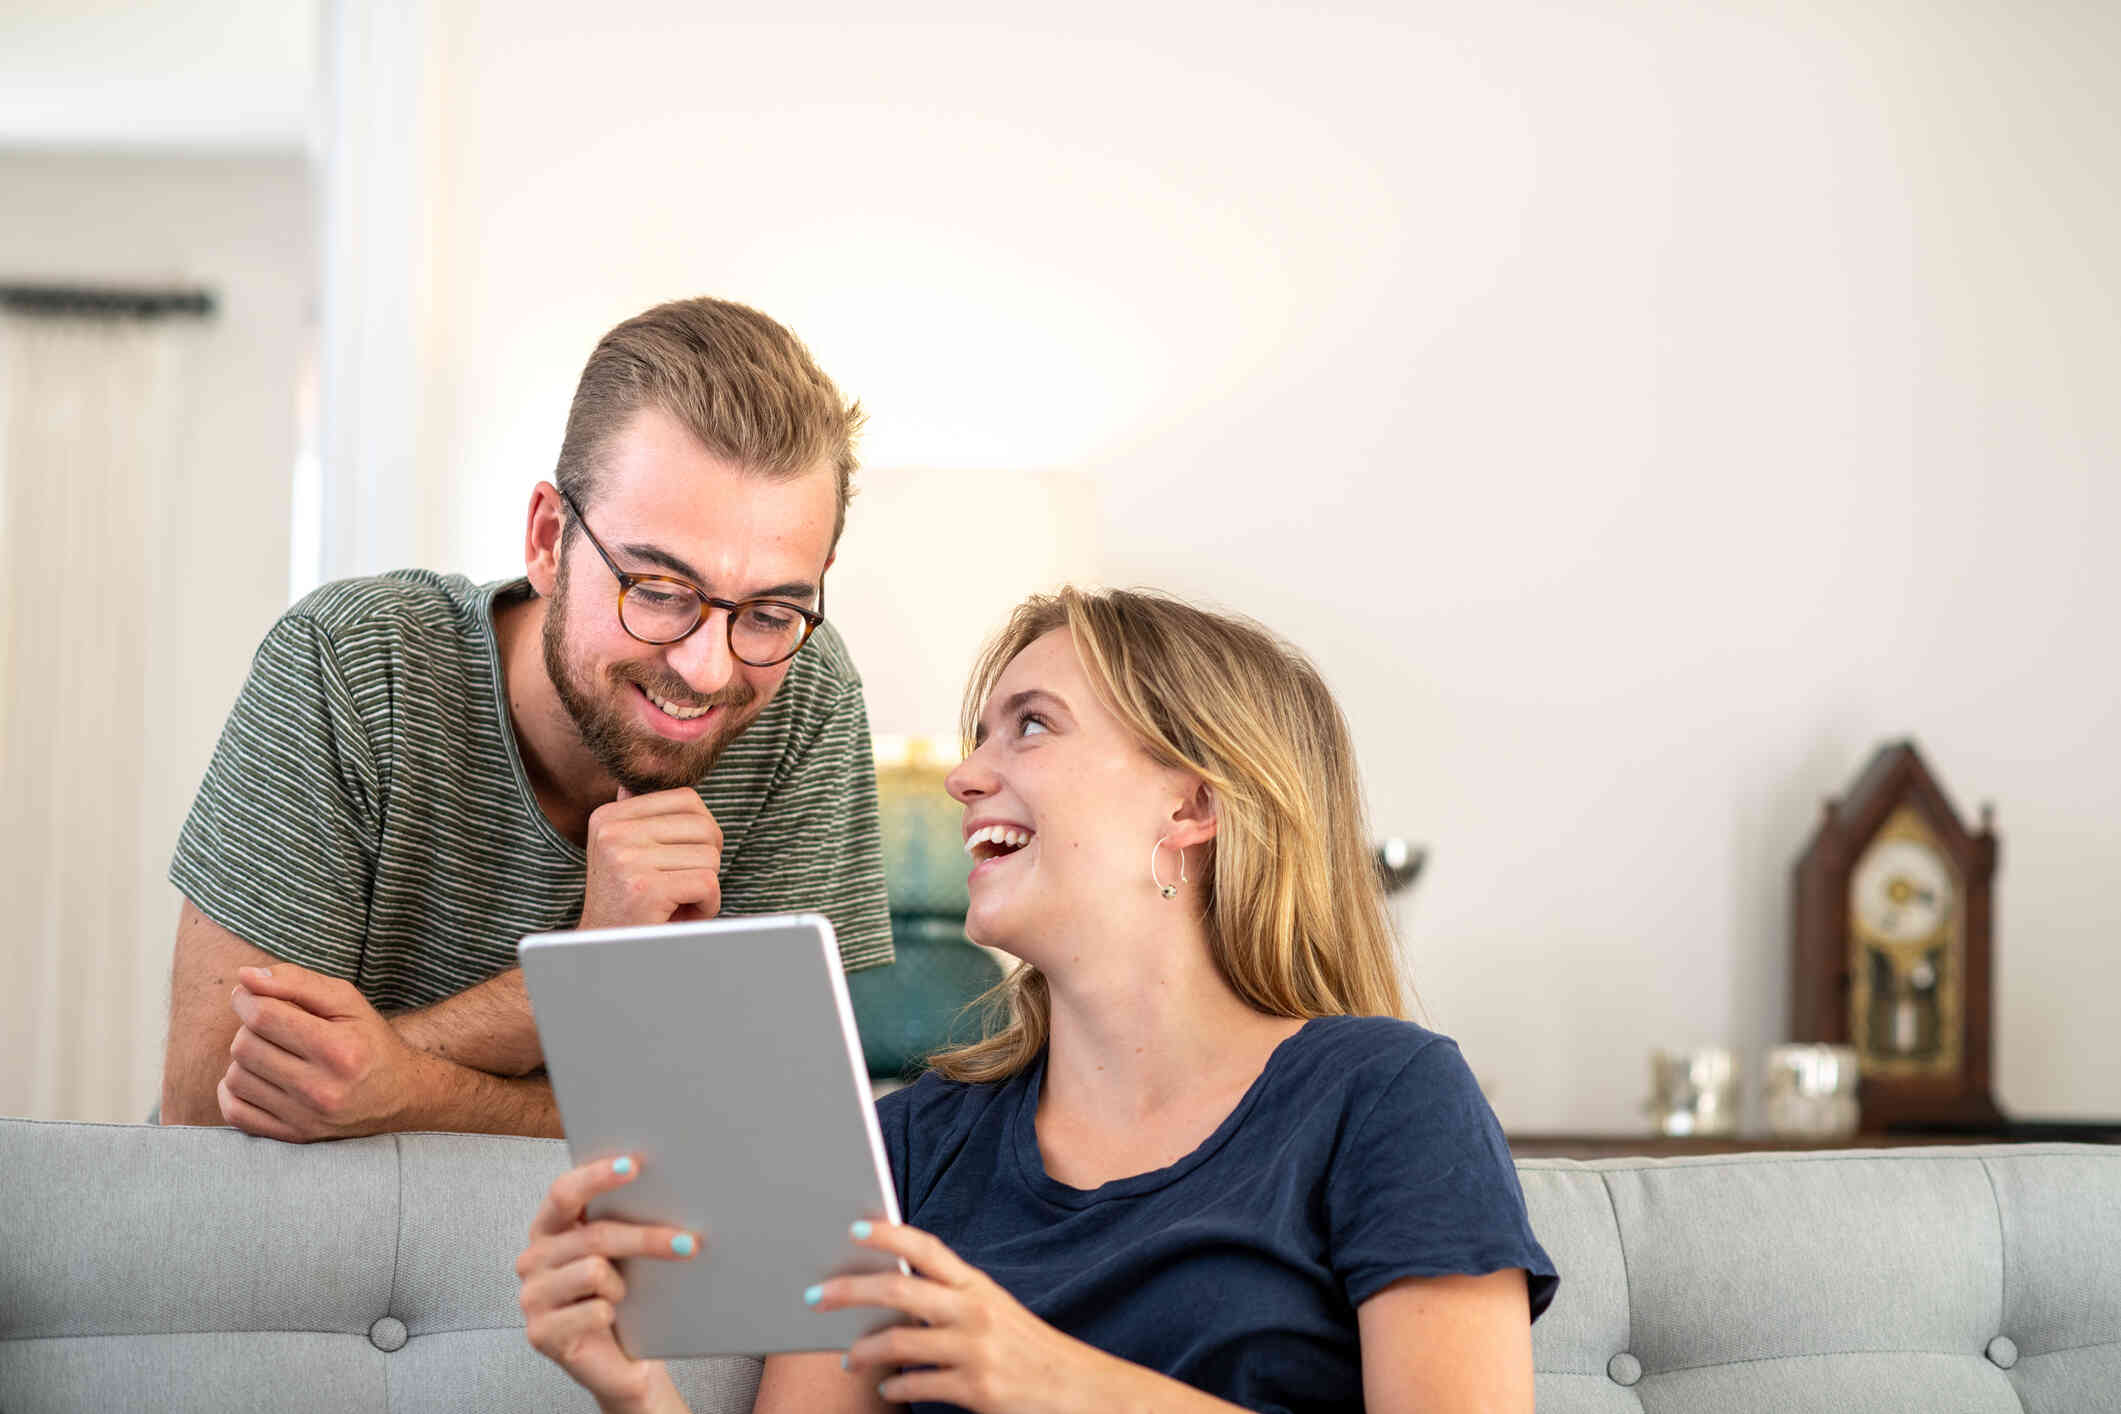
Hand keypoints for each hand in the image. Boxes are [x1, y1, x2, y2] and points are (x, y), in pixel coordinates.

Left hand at [217, 964, 443, 1141]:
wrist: (400, 1095)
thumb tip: (244, 977)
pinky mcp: (292, 1136)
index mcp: (340, 1049)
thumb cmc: (369, 1039)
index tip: (248, 994)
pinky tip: (256, 1077)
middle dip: (248, 1027)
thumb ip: (297, 982)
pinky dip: (233, 1091)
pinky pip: (234, 1112)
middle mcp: (322, 1089)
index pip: (264, 1017)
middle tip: (268, 1024)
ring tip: (269, 1051)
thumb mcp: (347, 1000)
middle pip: (245, 1046)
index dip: (246, 998)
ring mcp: (305, 1118)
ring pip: (236, 1078)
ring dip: (244, 1059)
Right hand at [518, 1154, 698, 1413]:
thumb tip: (668, 1191)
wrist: (623, 1361)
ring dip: (622, 1287)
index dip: (597, 1176)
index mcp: (549, 1229)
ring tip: (623, 1297)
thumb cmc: (625, 1299)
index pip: (564, 1192)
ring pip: (595, 1271)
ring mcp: (531, 1297)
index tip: (634, 1164)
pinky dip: (613, 1316)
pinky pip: (595, 1311)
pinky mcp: (540, 1333)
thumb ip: (625, 1221)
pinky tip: (612, 1323)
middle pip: (594, 1235)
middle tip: (687, 1243)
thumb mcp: (623, 1254)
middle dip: (646, 1238)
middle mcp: (533, 1258)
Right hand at [580, 786, 724, 929]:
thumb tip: (644, 775)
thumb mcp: (625, 852)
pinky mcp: (645, 889)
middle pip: (704, 826)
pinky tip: (681, 915)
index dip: (701, 832)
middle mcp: (613, 831)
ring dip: (706, 886)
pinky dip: (708, 905)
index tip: (682, 860)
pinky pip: (708, 883)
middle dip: (708, 859)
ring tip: (676, 902)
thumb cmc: (628, 903)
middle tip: (683, 886)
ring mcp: (626, 858)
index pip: (687, 798)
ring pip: (710, 856)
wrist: (603, 953)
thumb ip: (639, 815)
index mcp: (609, 816)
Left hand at [823, 1222, 1111, 1413]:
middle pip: (899, 1291)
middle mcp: (975, 1311)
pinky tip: (887, 1390)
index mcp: (978, 1286)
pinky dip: (894, 1389)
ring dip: (863, 1351)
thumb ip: (951, 1300)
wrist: (1078, 1388)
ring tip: (848, 1359)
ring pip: (899, 1343)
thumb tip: (892, 1296)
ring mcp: (974, 1351)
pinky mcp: (976, 1390)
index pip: (928, 1248)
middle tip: (816, 1296)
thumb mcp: (995, 1311)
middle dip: (850, 1291)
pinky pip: (917, 1386)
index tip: (855, 1228)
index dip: (889, 1235)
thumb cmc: (1028, 1348)